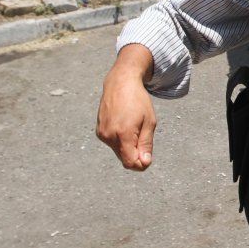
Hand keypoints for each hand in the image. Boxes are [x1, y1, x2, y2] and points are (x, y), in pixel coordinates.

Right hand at [96, 46, 156, 170]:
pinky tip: (124, 124)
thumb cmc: (138, 100)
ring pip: (118, 151)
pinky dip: (120, 140)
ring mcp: (102, 133)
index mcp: (123, 134)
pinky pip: (112, 143)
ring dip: (128, 146)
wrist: (121, 83)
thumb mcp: (149, 121)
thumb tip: (145, 163)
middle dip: (135, 154)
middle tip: (143, 136)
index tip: (147, 157)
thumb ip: (146, 144)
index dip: (141, 164)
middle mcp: (109, 135)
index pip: (130, 162)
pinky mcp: (99, 131)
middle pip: (124, 158)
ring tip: (133, 126)